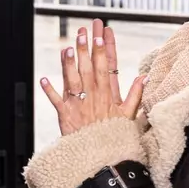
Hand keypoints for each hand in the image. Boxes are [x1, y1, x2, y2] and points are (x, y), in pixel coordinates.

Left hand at [40, 19, 145, 136]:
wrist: (101, 156)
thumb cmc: (114, 135)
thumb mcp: (129, 115)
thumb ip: (136, 94)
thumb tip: (145, 77)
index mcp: (108, 94)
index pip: (107, 66)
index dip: (104, 49)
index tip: (103, 33)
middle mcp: (92, 96)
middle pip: (89, 68)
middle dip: (86, 48)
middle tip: (85, 31)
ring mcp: (78, 104)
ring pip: (73, 80)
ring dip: (69, 64)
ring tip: (67, 47)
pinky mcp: (65, 114)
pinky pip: (56, 101)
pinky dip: (49, 91)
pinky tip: (43, 79)